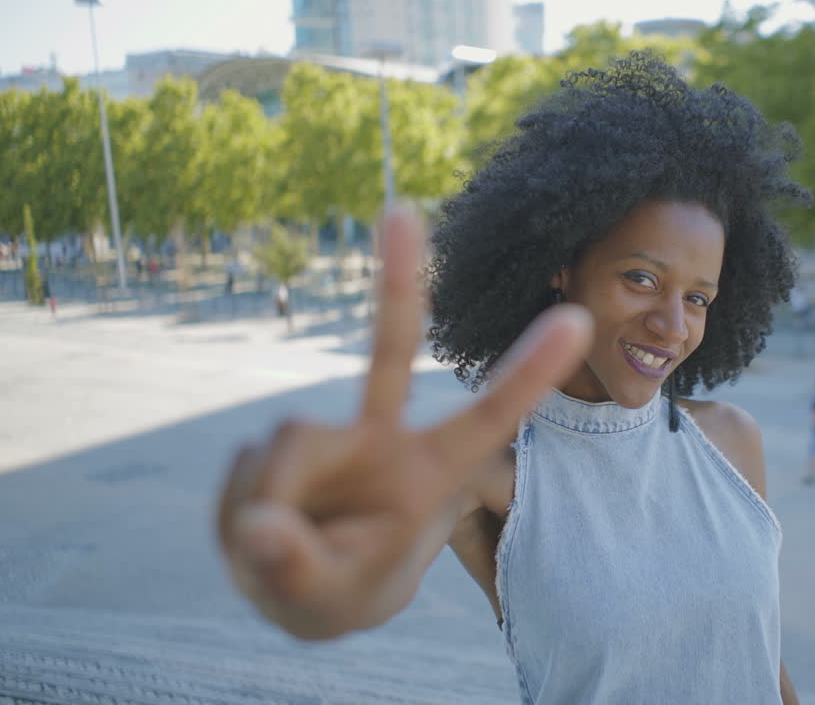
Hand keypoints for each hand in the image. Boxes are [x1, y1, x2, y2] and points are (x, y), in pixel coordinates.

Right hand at [217, 207, 591, 638]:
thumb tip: (256, 525)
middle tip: (401, 212)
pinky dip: (240, 513)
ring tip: (280, 554)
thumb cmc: (340, 590)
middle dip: (398, 283)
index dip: (527, 374)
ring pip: (280, 451)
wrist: (299, 588)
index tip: (575, 319)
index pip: (487, 420)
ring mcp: (329, 436)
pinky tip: (258, 533)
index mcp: (429, 475)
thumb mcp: (326, 602)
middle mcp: (382, 440)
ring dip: (262, 513)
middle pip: (389, 354)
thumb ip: (296, 568)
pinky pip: (246, 470)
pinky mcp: (282, 441)